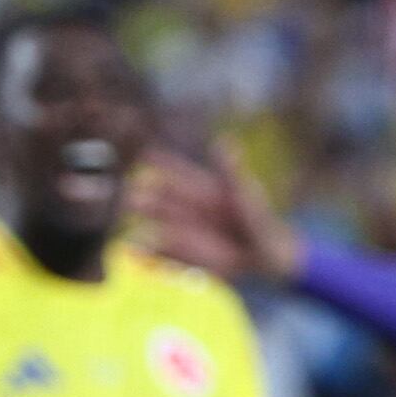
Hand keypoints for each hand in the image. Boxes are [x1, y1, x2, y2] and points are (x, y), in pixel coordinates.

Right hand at [127, 147, 285, 277]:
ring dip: (143, 227)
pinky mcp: (183, 255)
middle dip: (146, 199)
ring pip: (157, 227)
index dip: (162, 164)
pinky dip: (147, 253)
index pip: (178, 174)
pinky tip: (133, 250)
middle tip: (134, 195)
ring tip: (132, 227)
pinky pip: (160, 254)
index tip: (146, 154)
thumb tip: (223, 140)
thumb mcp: (245, 193)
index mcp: (202, 190)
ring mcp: (184, 232)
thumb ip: (232, 172)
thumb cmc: (257, 220)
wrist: (263, 256)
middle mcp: (188, 210)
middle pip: (161, 202)